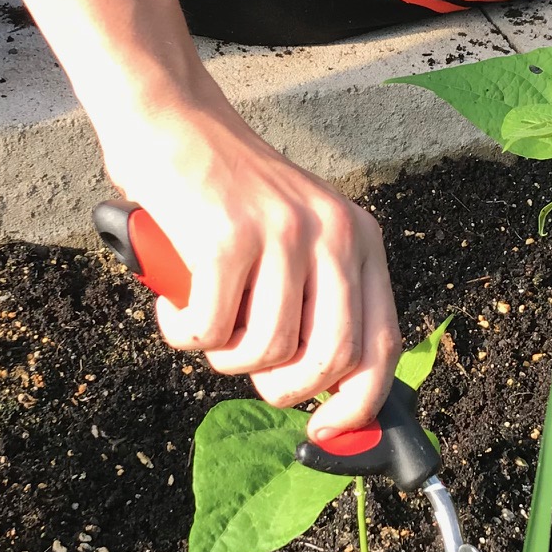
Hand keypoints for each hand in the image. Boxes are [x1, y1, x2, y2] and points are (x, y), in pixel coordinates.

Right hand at [97, 97, 399, 437]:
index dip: (358, 405)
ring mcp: (279, 233)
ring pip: (262, 352)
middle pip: (327, 360)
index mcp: (358, 238)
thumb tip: (323, 395)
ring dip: (221, 355)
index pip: (381, 344)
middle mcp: (331, 232)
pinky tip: (173, 303)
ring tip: (203, 316)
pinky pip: (207, 330)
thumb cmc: (223, 193)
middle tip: (244, 364)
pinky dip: (182, 332)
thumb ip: (317, 301)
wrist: (170, 118)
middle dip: (281, 387)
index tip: (326, 433)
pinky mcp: (224, 238)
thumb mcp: (294, 236)